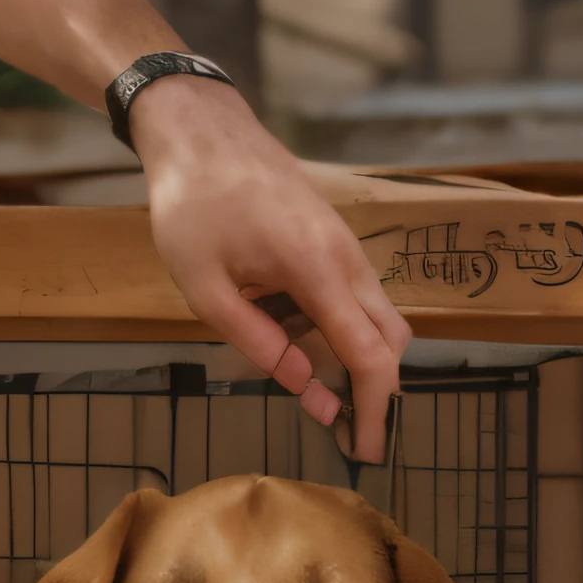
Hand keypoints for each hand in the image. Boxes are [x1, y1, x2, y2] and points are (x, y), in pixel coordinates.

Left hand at [127, 77, 413, 461]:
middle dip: (377, 392)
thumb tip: (308, 387)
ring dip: (359, 360)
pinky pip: (356, 294)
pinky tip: (301, 344)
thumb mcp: (205, 287)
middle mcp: (347, 257)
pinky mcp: (333, 238)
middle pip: (390, 339)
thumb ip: (258, 342)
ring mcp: (345, 244)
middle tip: (345, 433)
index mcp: (317, 270)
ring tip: (317, 394)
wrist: (202, 130)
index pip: (369, 355)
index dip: (374, 409)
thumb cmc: (192, 205)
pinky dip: (344, 330)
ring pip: (377, 316)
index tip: (364, 451)